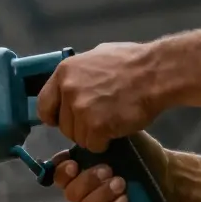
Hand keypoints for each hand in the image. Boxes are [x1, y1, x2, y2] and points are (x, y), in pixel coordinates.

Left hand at [37, 42, 166, 151]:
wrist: (157, 73)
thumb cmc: (132, 61)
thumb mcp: (96, 56)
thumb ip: (79, 74)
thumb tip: (71, 83)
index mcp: (64, 72)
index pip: (44, 104)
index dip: (54, 116)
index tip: (64, 120)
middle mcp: (67, 90)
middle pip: (63, 125)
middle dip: (79, 127)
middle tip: (99, 120)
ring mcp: (80, 109)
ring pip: (78, 137)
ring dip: (93, 135)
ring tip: (112, 122)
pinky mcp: (95, 126)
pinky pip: (93, 145)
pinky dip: (104, 143)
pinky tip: (117, 130)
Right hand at [50, 132, 176, 201]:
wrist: (168, 174)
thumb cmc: (143, 155)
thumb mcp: (121, 139)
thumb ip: (100, 136)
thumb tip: (83, 129)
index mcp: (82, 169)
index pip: (59, 173)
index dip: (61, 171)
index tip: (73, 164)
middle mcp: (85, 190)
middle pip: (70, 192)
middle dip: (87, 180)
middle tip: (108, 169)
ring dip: (101, 194)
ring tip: (121, 183)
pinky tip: (124, 201)